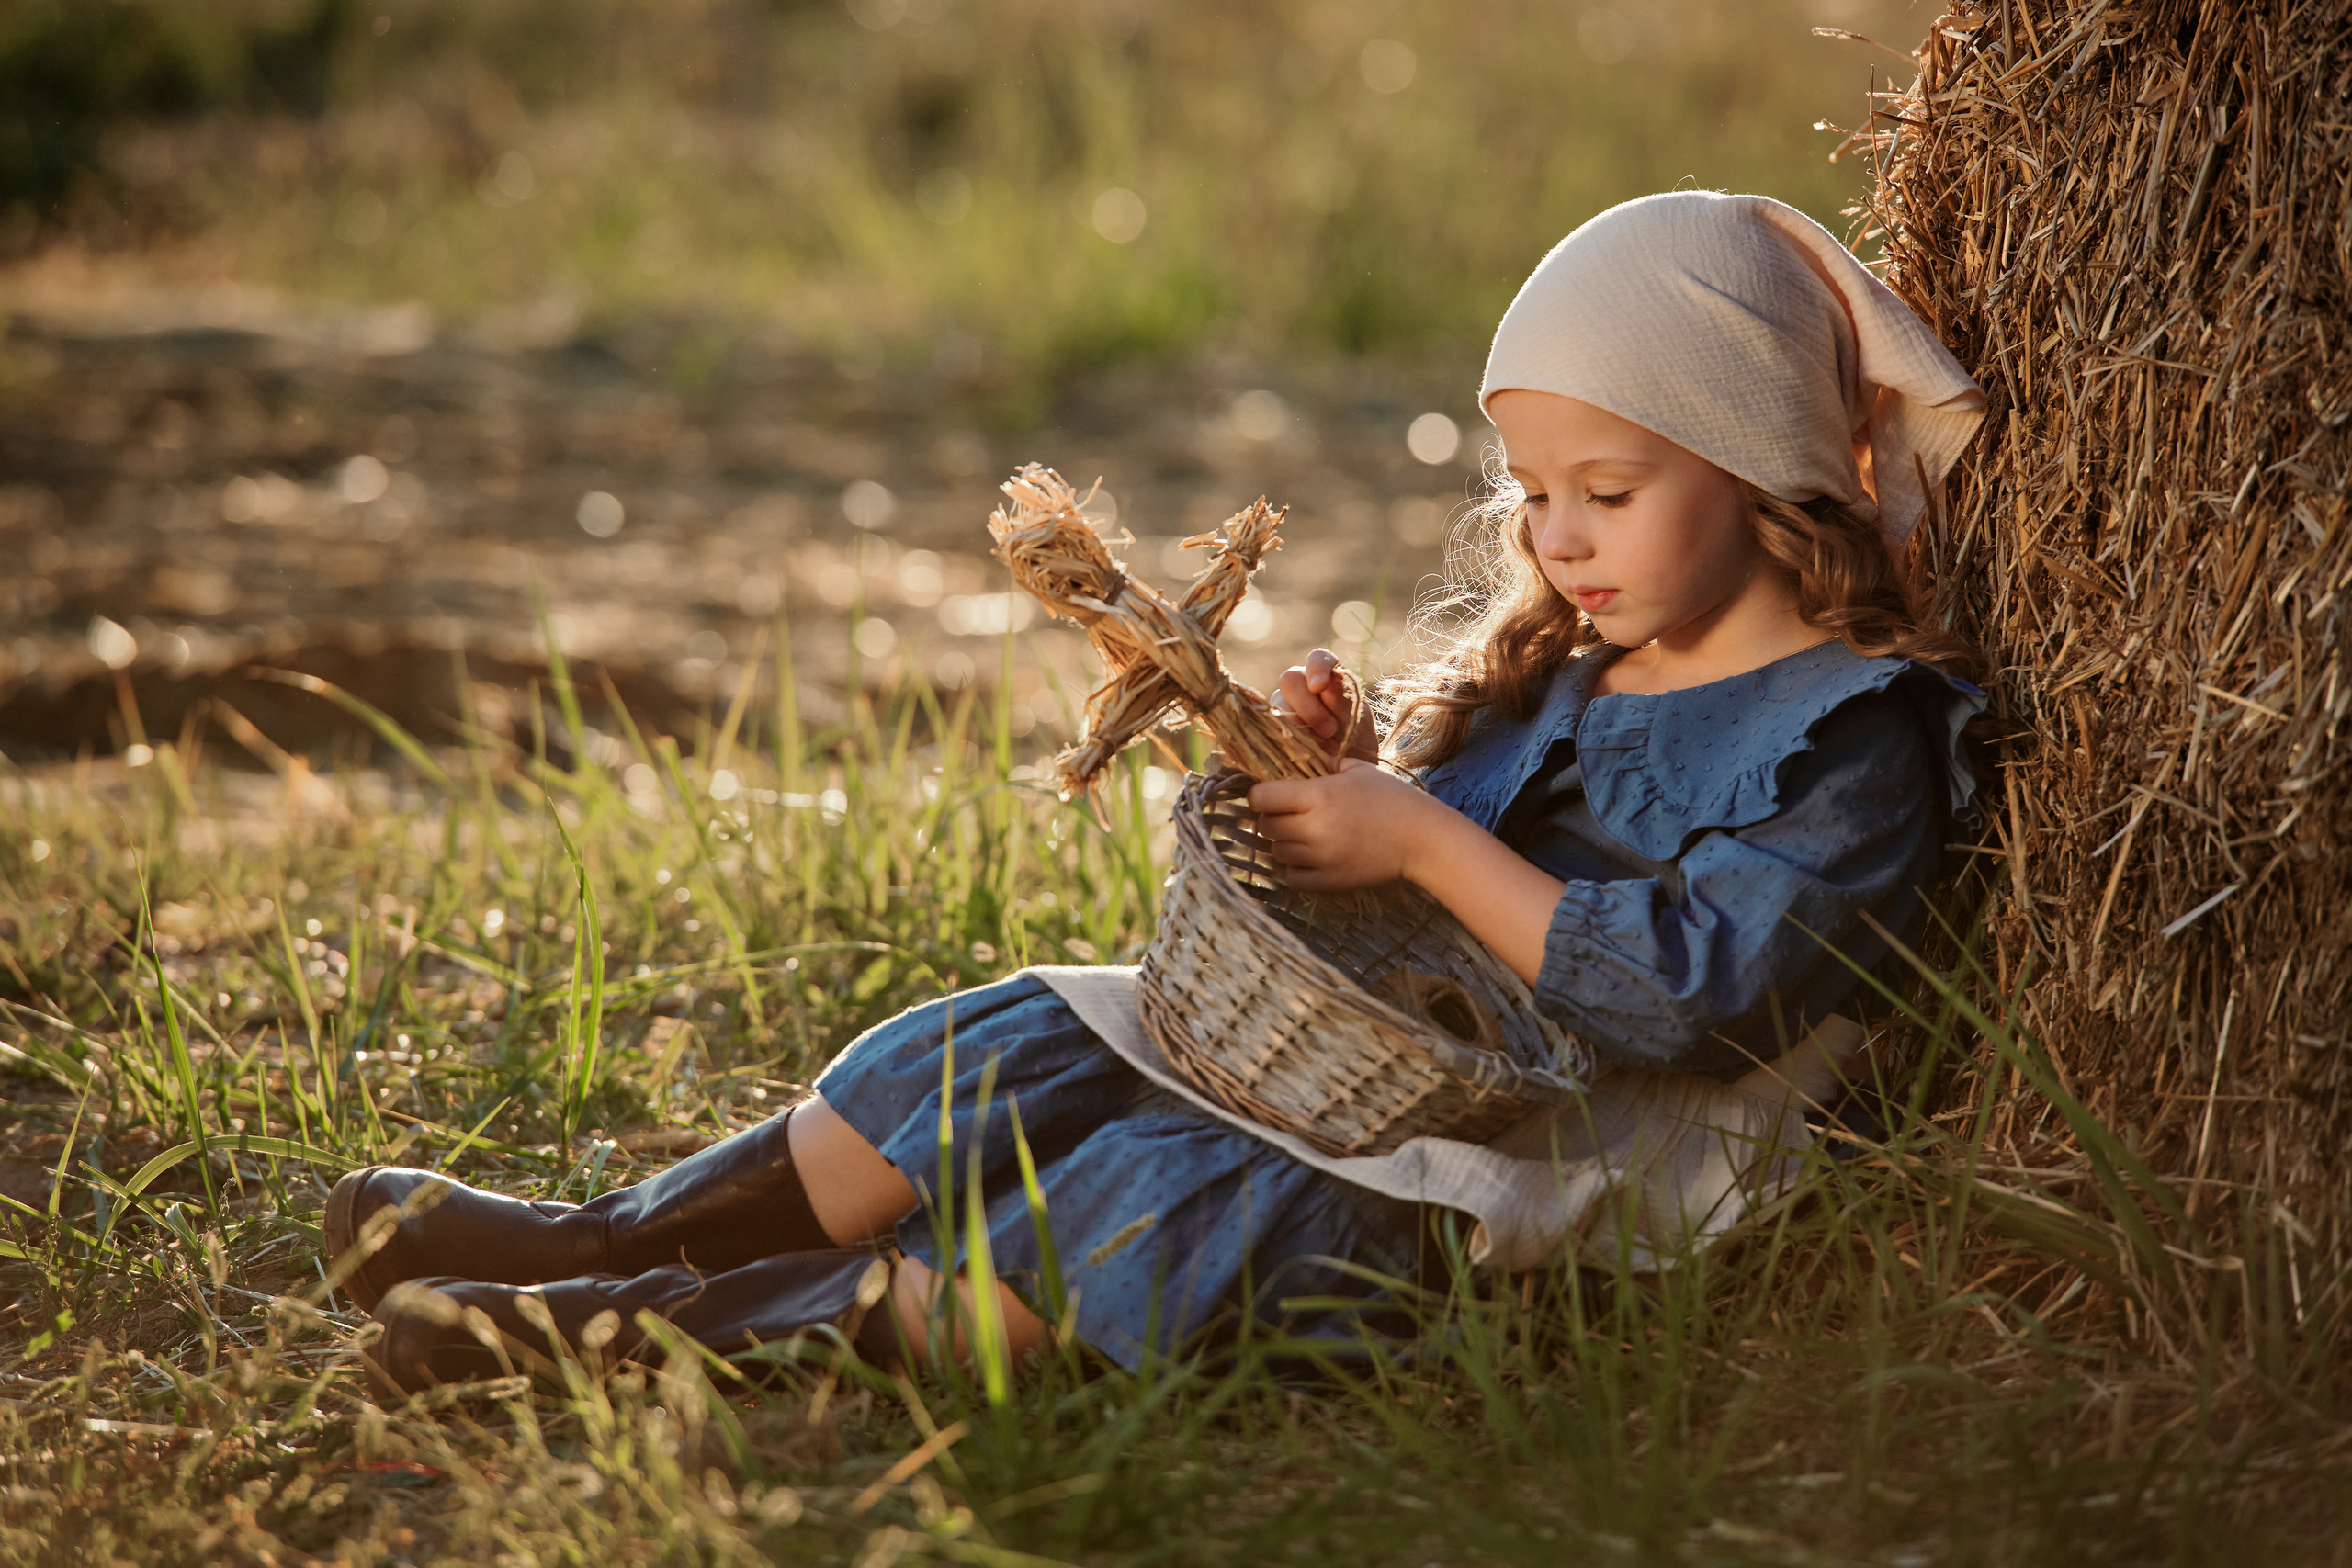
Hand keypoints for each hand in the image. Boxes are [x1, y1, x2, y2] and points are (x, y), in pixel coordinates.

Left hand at [1247, 761, 1440, 892]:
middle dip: (1271, 817)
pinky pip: (1292, 877)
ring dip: (1284, 842)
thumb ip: (1322, 763)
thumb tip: (1294, 757)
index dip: (1260, 794)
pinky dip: (1295, 868)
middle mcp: (1314, 828)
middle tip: (1289, 813)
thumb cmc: (1392, 798)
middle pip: (1265, 826)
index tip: (1270, 793)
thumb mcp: (1357, 769)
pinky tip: (1310, 856)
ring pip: (1276, 852)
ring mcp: (1320, 857)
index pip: (1261, 797)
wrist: (1423, 840)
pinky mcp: (1329, 881)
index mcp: (1318, 795)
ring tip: (1304, 833)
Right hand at [1270, 648, 1377, 762]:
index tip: (1318, 686)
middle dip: (1308, 707)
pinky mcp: (1272, 725)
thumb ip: (1340, 700)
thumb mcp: (1357, 720)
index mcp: (1328, 675)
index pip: (1318, 659)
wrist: (1347, 768)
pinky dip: (1286, 739)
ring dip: (1298, 727)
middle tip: (1330, 731)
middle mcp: (1301, 685)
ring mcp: (1284, 704)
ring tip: (1322, 749)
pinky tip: (1302, 753)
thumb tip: (1317, 687)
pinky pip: (1269, 727)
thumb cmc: (1355, 740)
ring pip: (1277, 704)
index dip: (1316, 668)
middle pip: (1290, 680)